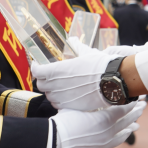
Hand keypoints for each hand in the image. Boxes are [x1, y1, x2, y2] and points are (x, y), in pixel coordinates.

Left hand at [33, 43, 147, 109]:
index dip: (35, 67)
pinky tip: (66, 95)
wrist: (112, 82)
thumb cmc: (100, 66)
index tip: (38, 64)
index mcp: (57, 70)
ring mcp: (63, 98)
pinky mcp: (70, 106)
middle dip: (42, 79)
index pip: (36, 70)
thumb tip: (72, 40)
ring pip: (49, 95)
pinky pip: (58, 104)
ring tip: (59, 86)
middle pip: (40, 84)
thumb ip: (76, 47)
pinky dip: (59, 100)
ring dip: (51, 90)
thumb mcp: (87, 53)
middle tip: (49, 75)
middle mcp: (56, 85)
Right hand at [52, 100, 145, 147]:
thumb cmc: (64, 121)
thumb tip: (102, 100)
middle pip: (127, 122)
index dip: (134, 102)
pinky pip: (110, 146)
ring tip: (136, 126)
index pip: (125, 108)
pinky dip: (115, 140)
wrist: (54, 143)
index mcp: (106, 119)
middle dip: (136, 113)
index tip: (140, 97)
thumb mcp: (80, 107)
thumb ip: (95, 106)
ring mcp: (104, 145)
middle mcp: (109, 133)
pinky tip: (117, 138)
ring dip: (129, 129)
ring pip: (121, 136)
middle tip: (143, 107)